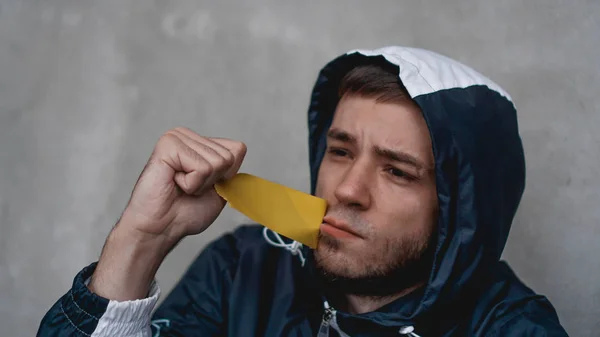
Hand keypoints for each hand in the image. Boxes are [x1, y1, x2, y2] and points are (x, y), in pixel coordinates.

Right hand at [88, 127, 245, 299]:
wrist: (160, 229)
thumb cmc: (184, 212)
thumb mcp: (220, 190)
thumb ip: (232, 170)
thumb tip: (242, 151)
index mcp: (200, 143)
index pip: (237, 149)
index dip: (226, 175)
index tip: (203, 186)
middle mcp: (188, 136)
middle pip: (228, 156)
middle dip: (212, 180)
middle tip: (188, 188)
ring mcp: (177, 137)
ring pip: (217, 162)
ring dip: (200, 183)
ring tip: (180, 186)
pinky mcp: (168, 145)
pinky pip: (201, 167)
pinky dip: (191, 183)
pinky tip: (174, 183)